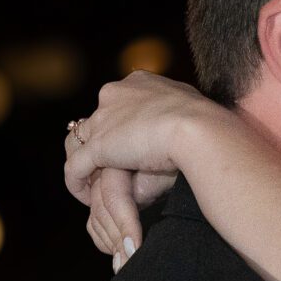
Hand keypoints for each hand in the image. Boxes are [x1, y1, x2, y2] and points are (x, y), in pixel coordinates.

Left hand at [63, 72, 218, 267]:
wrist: (199, 130)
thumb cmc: (205, 126)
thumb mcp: (188, 115)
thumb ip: (173, 123)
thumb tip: (167, 147)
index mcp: (140, 82)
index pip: (119, 102)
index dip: (121, 126)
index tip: (130, 146)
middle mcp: (116, 93)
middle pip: (95, 120)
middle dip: (100, 144)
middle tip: (108, 168)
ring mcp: (104, 119)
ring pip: (78, 142)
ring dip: (84, 163)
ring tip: (93, 184)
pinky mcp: (98, 145)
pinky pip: (75, 168)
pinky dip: (77, 183)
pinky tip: (85, 198)